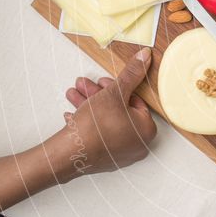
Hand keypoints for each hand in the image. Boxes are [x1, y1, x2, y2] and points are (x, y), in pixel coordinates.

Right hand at [48, 47, 157, 181]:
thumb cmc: (96, 125)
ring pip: (105, 121)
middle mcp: (137, 145)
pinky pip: (98, 136)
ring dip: (89, 104)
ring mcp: (120, 154)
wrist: (68, 154)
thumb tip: (145, 57)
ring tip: (72, 94)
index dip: (118, 87)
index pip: (135, 101)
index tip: (103, 81)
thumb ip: (131, 74)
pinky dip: (86, 122)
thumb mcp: (114, 92)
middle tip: (84, 84)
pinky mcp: (103, 159)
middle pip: (118, 110)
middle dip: (98, 94)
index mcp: (146, 129)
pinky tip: (71, 115)